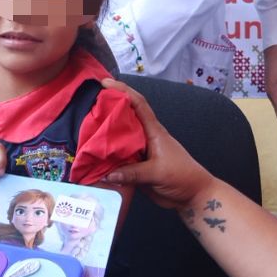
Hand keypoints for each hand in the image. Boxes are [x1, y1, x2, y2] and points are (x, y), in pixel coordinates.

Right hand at [100, 79, 215, 210]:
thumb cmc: (182, 176)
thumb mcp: (157, 173)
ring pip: (119, 139)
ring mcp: (139, 152)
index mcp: (153, 131)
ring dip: (105, 136)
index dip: (123, 90)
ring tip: (84, 130)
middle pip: (124, 119)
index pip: (138, 104)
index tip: (105, 82)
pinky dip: (107, 157)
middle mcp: (144, 138)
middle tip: (87, 106)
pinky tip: (93, 158)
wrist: (192, 194)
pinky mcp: (136, 167)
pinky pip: (118, 158)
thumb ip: (132, 173)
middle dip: (108, 110)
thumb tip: (107, 173)